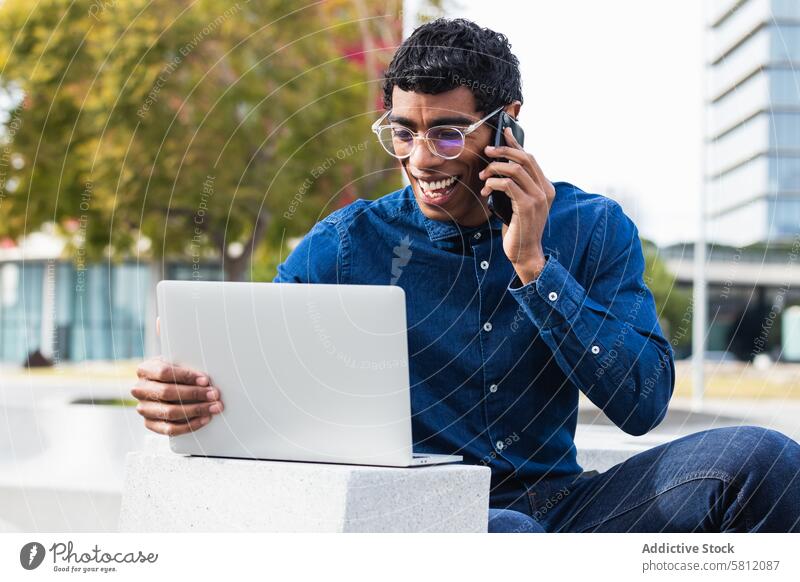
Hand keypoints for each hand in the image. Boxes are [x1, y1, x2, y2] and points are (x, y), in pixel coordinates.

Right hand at [131, 357, 222, 435]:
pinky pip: (170, 429)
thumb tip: (206, 382)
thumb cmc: (173, 373)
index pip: (165, 372)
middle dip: (195, 394)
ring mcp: (143, 408)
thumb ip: (187, 369)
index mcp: (145, 370)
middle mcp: (140, 390)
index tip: (205, 380)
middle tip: (214, 394)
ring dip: (195, 410)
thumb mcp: (176, 364)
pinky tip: (204, 419)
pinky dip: (190, 425)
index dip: (186, 376)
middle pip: (167, 393)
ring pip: (170, 412)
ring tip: (213, 408)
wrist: (160, 386)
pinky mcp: (149, 424)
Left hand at [478, 127, 555, 284]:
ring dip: (495, 168)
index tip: (504, 132)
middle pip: (525, 158)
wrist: (525, 252)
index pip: (530, 158)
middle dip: (504, 151)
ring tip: (483, 176)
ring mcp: (538, 198)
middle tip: (487, 151)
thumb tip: (498, 168)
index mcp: (546, 187)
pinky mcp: (527, 206)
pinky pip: (508, 185)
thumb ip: (515, 187)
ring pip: (516, 169)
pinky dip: (494, 183)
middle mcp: (545, 190)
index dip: (516, 144)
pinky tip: (487, 189)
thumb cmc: (519, 228)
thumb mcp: (518, 203)